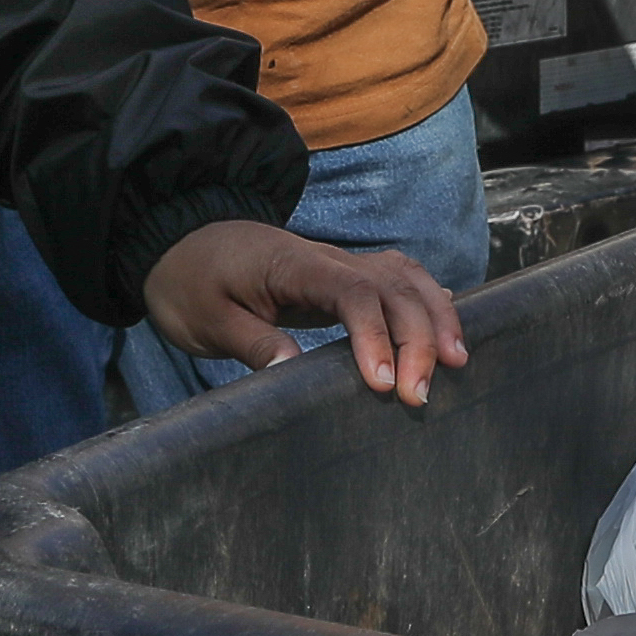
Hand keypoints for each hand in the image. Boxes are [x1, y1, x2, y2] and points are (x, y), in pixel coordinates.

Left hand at [144, 222, 467, 406]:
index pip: (353, 293)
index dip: (376, 336)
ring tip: (456, 361)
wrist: (180, 240)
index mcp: (294, 264)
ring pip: (407, 278)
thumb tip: (294, 372)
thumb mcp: (207, 319)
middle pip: (394, 287)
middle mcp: (329, 258)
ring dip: (436, 317)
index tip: (382, 384)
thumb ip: (254, 341)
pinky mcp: (345, 274)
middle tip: (420, 395)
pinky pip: (399, 278)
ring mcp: (342, 262)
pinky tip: (444, 326)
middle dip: (418, 338)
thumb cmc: (191, 282)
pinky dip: (429, 299)